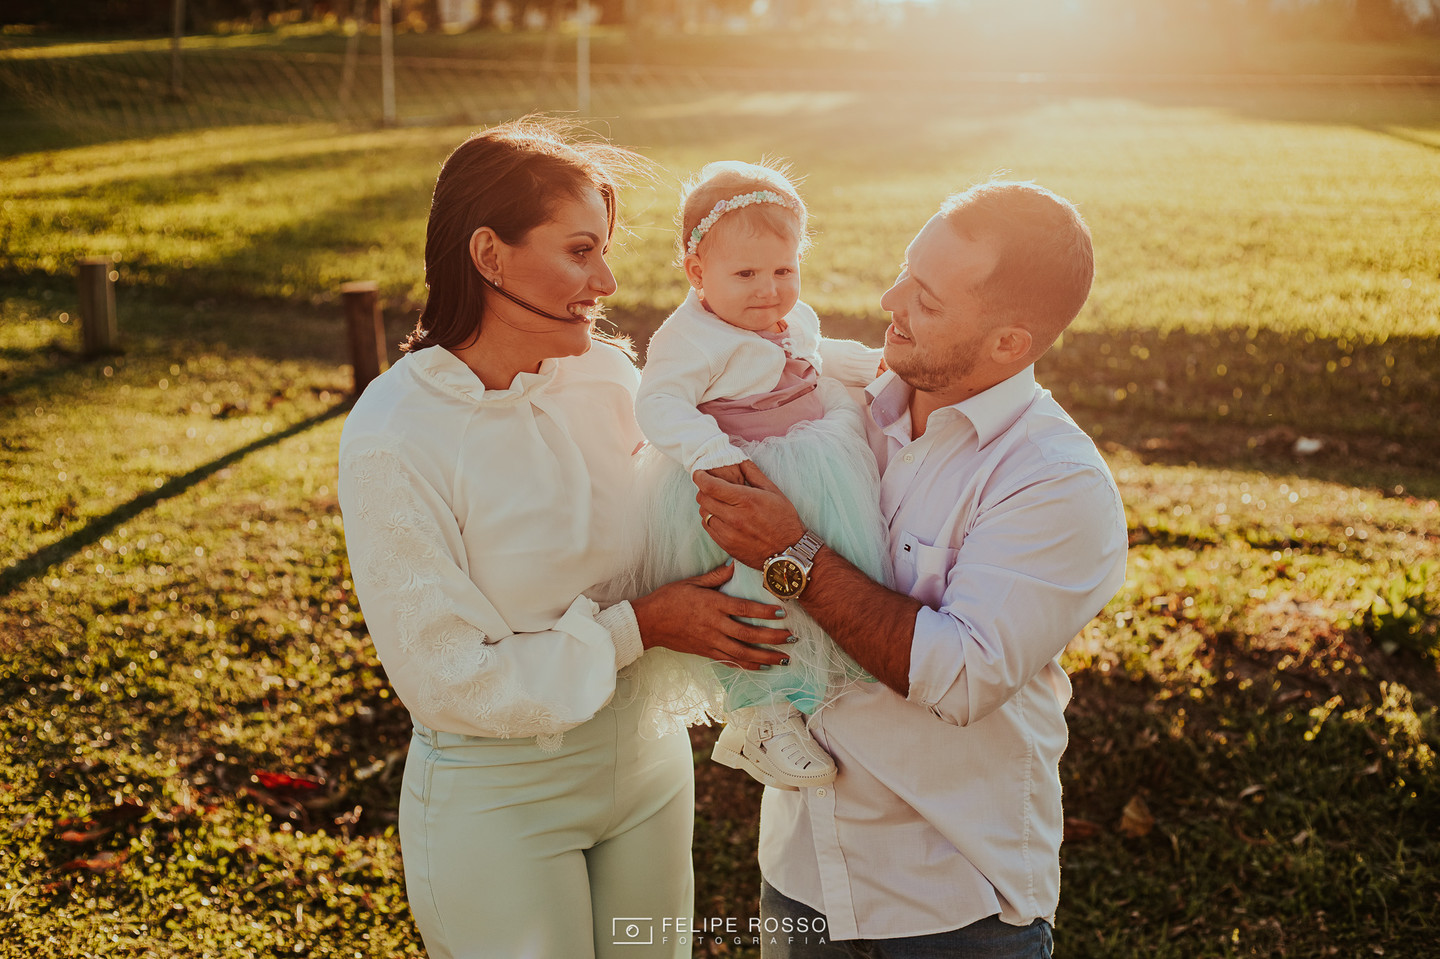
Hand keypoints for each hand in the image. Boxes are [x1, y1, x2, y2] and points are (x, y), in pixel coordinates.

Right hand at [631, 562, 790, 669]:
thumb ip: (716, 576)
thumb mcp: (692, 582)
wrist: (649, 622)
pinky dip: (748, 665)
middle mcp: (714, 625)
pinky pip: (730, 661)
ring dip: (766, 657)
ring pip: (743, 653)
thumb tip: (734, 565)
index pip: (744, 609)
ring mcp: (711, 641)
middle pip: (749, 634)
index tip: (783, 612)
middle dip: (773, 638)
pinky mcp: (706, 652)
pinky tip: (762, 667)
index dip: (765, 612)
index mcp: (713, 605)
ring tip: (784, 658)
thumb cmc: (669, 598)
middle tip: (792, 638)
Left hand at [693, 460, 805, 568]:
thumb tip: (739, 459)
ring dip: (707, 505)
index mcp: (746, 500)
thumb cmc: (783, 519)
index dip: (700, 477)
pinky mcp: (726, 545)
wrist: (788, 552)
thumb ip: (753, 473)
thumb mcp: (773, 491)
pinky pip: (708, 528)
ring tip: (718, 503)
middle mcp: (734, 517)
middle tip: (710, 487)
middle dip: (703, 489)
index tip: (699, 473)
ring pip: (704, 514)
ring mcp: (728, 533)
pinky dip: (710, 519)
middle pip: (703, 499)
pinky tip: (721, 517)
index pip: (711, 486)